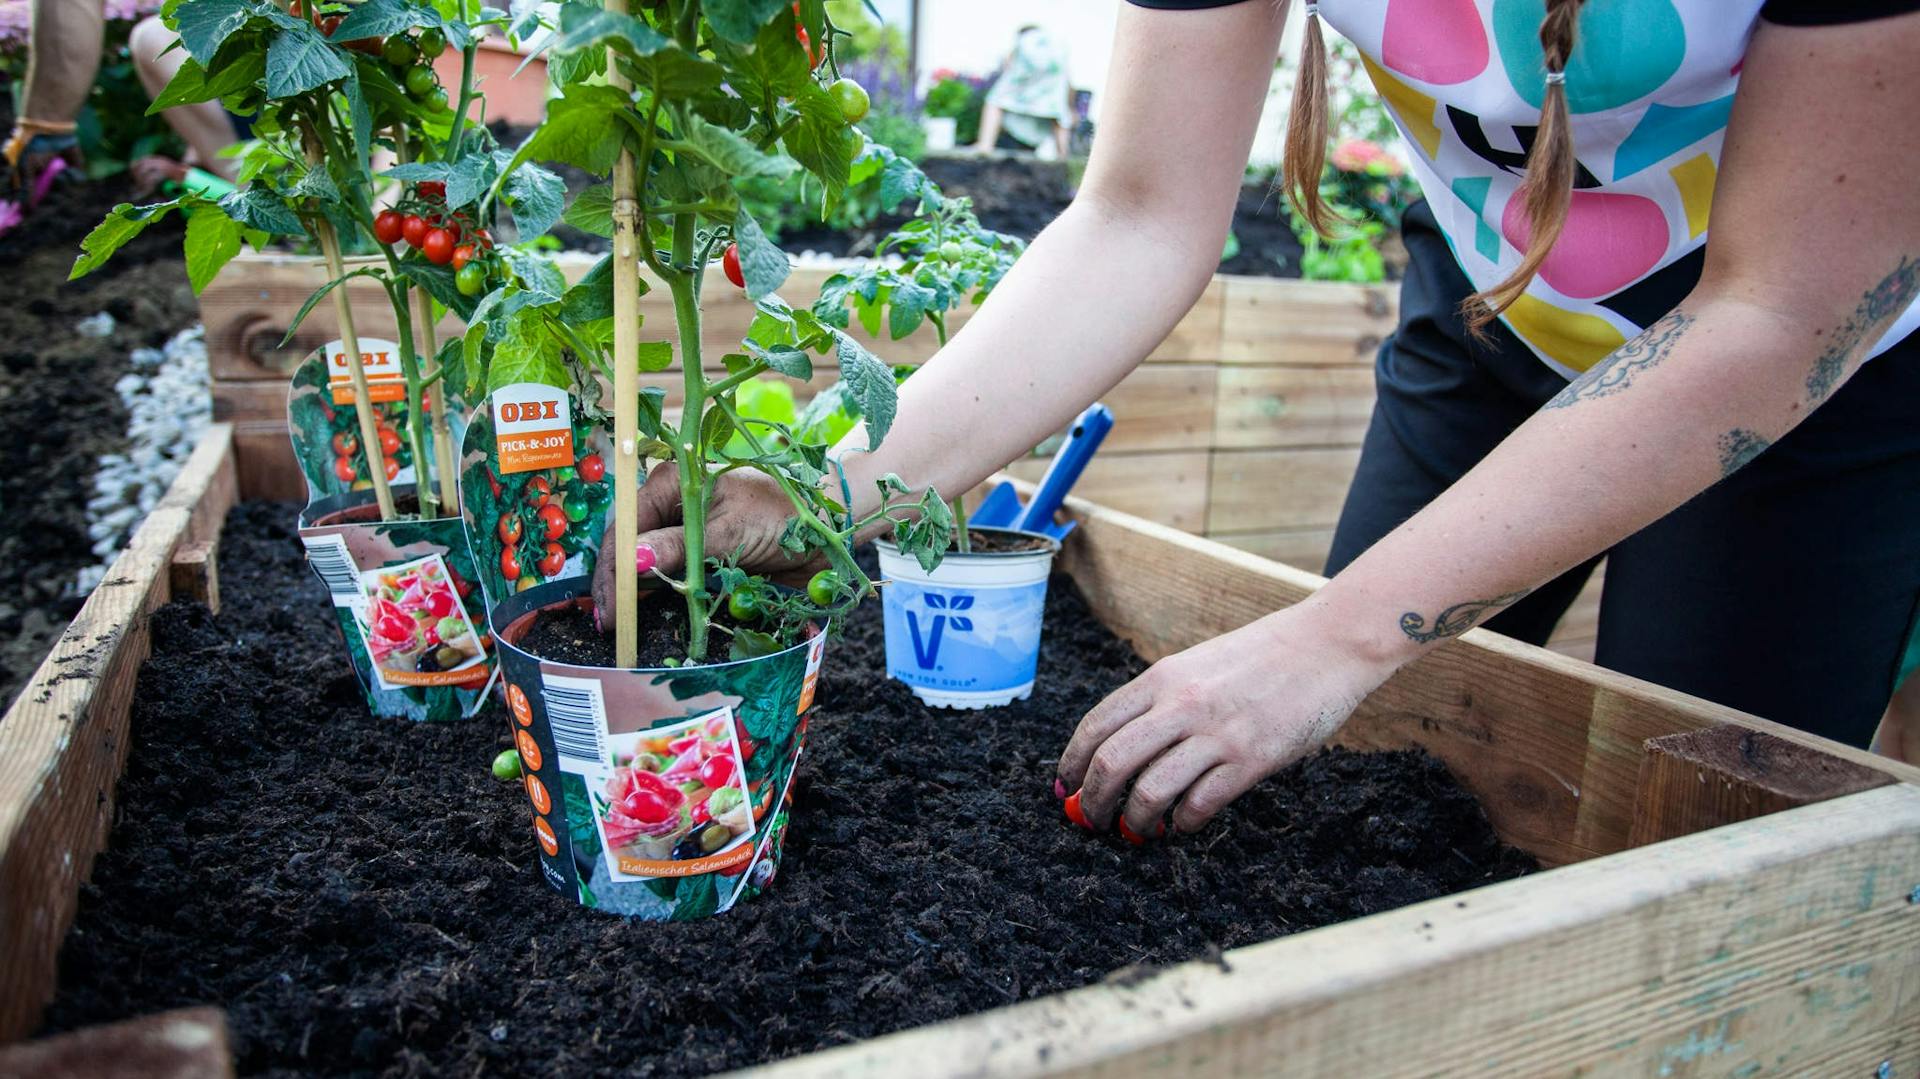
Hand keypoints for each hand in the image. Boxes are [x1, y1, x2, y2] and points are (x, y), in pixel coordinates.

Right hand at [590, 462, 820, 628]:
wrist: (826, 528)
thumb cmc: (784, 514)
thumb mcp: (730, 531)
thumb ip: (681, 548)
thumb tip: (635, 562)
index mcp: (672, 484)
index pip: (625, 528)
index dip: (613, 569)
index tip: (610, 608)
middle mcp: (671, 505)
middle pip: (629, 547)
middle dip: (618, 584)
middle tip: (611, 627)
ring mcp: (685, 530)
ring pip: (646, 563)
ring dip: (633, 593)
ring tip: (621, 627)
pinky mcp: (700, 552)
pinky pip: (669, 574)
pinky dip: (657, 594)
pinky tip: (645, 615)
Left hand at [1056, 605, 1395, 835]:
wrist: (1325, 645)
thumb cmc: (1260, 657)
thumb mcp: (1197, 665)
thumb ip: (1161, 700)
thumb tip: (1123, 748)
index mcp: (1162, 678)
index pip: (1096, 726)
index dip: (1072, 764)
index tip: (1066, 787)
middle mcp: (1181, 705)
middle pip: (1112, 763)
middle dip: (1092, 802)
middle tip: (1092, 820)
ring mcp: (1216, 734)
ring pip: (1150, 792)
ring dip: (1134, 821)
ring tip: (1135, 830)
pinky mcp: (1251, 760)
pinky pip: (1200, 805)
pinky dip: (1182, 823)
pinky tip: (1182, 824)